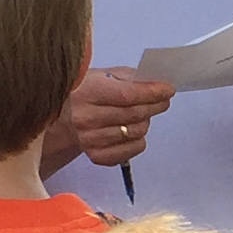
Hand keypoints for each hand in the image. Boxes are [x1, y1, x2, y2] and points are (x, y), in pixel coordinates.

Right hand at [60, 68, 176, 167]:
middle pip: (134, 114)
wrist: (65, 117)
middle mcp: (85, 118)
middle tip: (163, 99)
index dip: (151, 92)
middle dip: (155, 105)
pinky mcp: (97, 156)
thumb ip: (130, 77)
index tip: (168, 89)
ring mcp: (90, 140)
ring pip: (137, 131)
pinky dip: (139, 139)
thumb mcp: (104, 75)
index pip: (127, 95)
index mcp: (86, 92)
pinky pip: (133, 148)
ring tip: (139, 114)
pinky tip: (131, 130)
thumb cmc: (88, 92)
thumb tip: (158, 83)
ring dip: (145, 121)